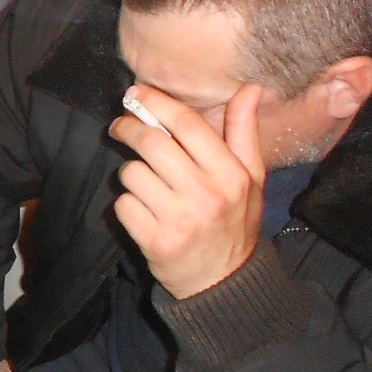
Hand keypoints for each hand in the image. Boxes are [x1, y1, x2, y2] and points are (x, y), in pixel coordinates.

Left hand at [111, 82, 265, 298]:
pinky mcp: (155, 241)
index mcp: (232, 174)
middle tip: (121, 126)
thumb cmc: (234, 221)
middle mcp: (207, 195)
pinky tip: (143, 210)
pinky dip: (127, 203)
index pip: (187, 125)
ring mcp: (180, 220)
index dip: (156, 102)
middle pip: (152, 143)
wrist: (224, 282)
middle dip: (128, 128)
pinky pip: (123, 204)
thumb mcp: (251, 178)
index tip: (136, 94)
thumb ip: (244, 132)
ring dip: (130, 172)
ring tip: (144, 181)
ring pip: (132, 174)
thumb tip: (251, 89)